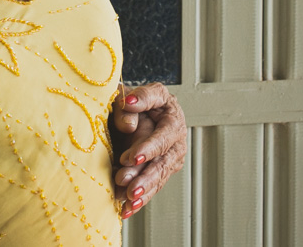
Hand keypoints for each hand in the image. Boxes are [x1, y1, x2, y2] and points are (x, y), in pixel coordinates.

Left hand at [110, 82, 187, 218]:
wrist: (135, 107)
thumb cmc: (132, 98)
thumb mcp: (130, 93)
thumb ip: (129, 104)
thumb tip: (128, 119)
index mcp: (170, 113)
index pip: (163, 133)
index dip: (149, 146)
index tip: (131, 158)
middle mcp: (175, 135)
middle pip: (163, 160)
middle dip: (145, 174)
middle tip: (127, 184)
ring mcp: (171, 154)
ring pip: (158, 176)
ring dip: (143, 190)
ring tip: (129, 200)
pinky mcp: (163, 169)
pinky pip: (153, 186)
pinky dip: (139, 200)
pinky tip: (126, 209)